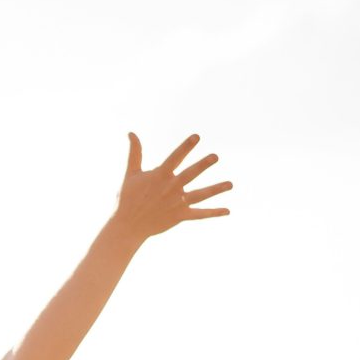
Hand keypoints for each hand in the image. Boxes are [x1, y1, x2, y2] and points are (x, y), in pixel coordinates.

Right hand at [113, 131, 231, 242]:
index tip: (196, 137)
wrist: (128, 226)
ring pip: (200, 195)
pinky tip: (227, 210)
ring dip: (216, 189)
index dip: (185, 147)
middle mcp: (170, 188)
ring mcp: (177, 203)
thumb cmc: (128, 198)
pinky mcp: (180, 216)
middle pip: (190, 174)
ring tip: (230, 184)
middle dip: (203, 165)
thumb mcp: (131, 174)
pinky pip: (200, 214)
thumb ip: (135, 153)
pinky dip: (213, 213)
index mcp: (160, 176)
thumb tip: (131, 132)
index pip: (175, 158)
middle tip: (215, 156)